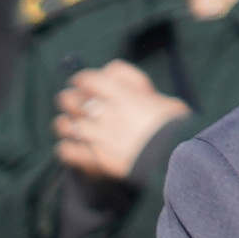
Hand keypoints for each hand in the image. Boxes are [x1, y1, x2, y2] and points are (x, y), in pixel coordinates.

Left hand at [53, 59, 187, 184]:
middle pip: (74, 100)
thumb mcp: (164, 100)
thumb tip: (125, 86)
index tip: (80, 80)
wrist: (175, 156)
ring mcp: (100, 136)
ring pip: (68, 125)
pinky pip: (70, 152)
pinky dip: (65, 149)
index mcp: (124, 96)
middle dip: (69, 98)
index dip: (83, 79)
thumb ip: (140, 91)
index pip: (92, 79)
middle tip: (67, 99)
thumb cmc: (175, 127)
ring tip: (64, 123)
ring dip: (64, 123)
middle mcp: (108, 114)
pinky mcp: (97, 159)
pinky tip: (66, 147)